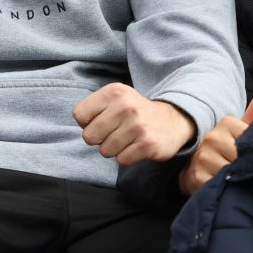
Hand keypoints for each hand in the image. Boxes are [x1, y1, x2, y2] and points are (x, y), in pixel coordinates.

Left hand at [73, 82, 196, 165]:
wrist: (172, 120)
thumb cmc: (135, 112)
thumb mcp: (115, 99)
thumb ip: (93, 108)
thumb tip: (83, 128)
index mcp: (114, 92)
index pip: (79, 115)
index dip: (86, 123)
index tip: (100, 121)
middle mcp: (125, 106)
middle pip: (89, 136)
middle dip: (98, 139)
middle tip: (113, 133)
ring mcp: (137, 125)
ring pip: (105, 150)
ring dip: (113, 150)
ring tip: (125, 140)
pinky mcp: (147, 144)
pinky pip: (122, 160)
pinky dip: (126, 157)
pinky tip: (135, 147)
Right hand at [181, 83, 252, 194]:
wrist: (196, 170)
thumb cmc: (227, 148)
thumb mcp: (243, 129)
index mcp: (226, 123)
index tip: (252, 155)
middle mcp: (212, 138)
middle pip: (246, 157)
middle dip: (249, 167)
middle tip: (247, 170)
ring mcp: (203, 157)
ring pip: (236, 173)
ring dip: (240, 180)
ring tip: (237, 179)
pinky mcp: (197, 177)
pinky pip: (223, 185)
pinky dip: (228, 191)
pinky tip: (226, 187)